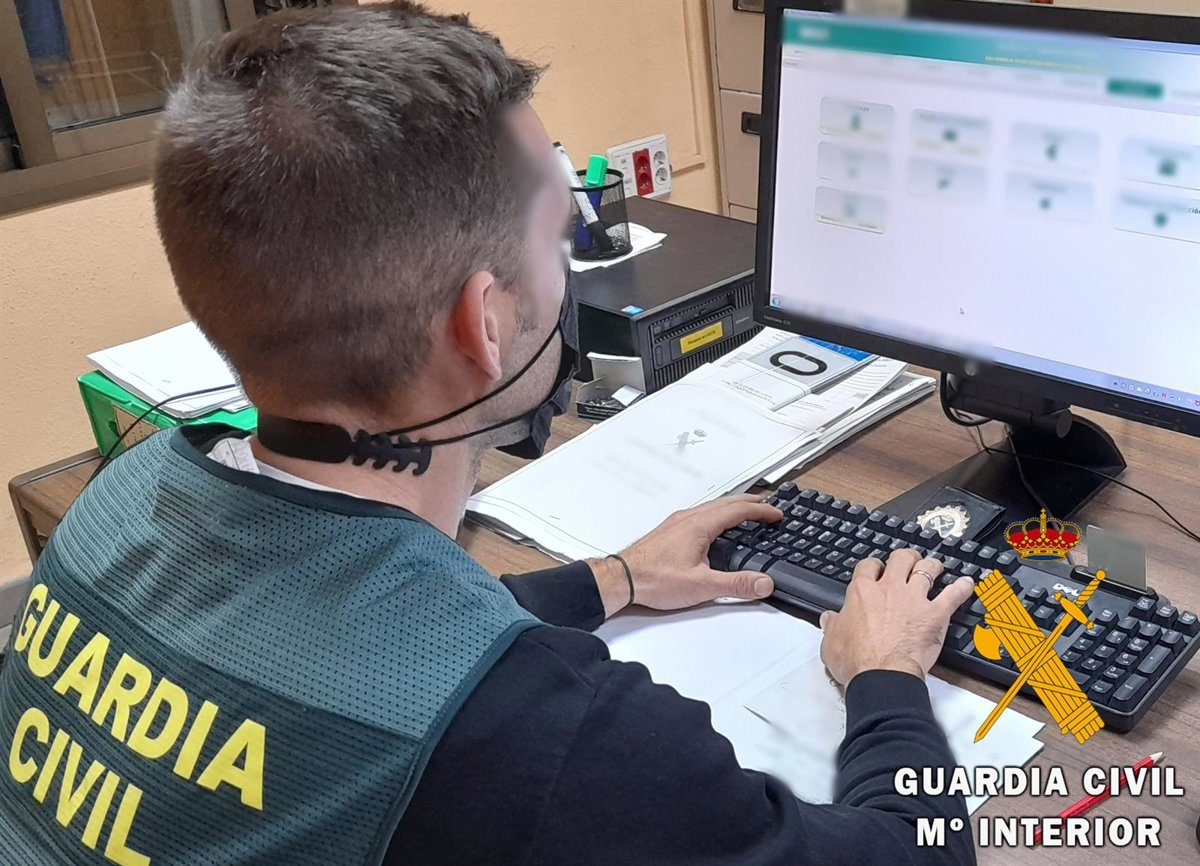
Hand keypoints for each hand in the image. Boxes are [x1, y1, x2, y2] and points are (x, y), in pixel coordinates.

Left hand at [590, 494, 782, 616]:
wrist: (622, 579)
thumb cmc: (653, 579)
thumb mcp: (701, 586)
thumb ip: (736, 584)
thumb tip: (764, 583)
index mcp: (699, 525)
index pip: (739, 510)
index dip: (761, 511)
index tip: (777, 514)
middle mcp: (688, 518)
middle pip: (727, 502)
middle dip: (751, 503)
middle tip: (768, 507)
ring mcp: (677, 522)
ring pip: (712, 507)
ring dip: (733, 507)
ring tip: (746, 513)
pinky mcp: (670, 531)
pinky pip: (700, 514)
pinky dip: (717, 514)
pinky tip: (715, 527)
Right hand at [818, 549, 974, 684]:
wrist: (881, 675)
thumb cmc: (857, 661)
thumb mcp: (831, 642)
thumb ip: (832, 626)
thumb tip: (829, 619)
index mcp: (862, 592)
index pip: (868, 566)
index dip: (873, 565)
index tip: (876, 570)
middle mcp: (889, 589)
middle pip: (901, 559)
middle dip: (906, 558)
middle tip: (909, 562)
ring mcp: (914, 599)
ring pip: (927, 569)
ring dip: (932, 566)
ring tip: (936, 567)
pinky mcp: (935, 614)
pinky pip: (954, 594)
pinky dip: (962, 588)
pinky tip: (968, 584)